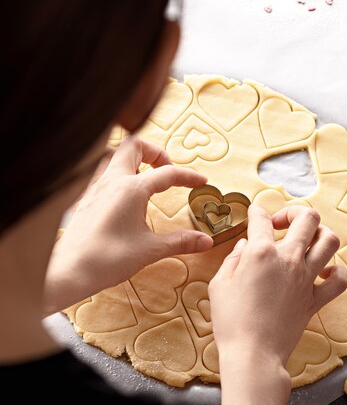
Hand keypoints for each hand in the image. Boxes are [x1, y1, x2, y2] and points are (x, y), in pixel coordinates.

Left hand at [44, 137, 212, 312]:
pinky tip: (120, 193)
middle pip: (134, 146)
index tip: (200, 181)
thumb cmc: (106, 259)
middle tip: (166, 169)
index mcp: (131, 189)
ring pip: (111, 154)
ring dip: (131, 158)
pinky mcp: (83, 199)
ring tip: (143, 174)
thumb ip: (181, 241)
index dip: (188, 176)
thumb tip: (206, 241)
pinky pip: (98, 173)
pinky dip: (113, 173)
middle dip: (155, 152)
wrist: (69, 272)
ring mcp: (94, 188)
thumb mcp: (151, 249)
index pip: (167, 173)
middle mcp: (111, 181)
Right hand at [209, 205, 346, 404]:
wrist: (253, 355)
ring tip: (306, 241)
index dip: (256, 212)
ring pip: (330, 240)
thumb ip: (233, 259)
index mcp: (261, 253)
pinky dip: (337, 272)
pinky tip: (325, 272)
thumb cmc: (231, 322)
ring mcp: (306, 278)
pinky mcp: (316, 299)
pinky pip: (340, 280)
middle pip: (308, 218)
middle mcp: (288, 260)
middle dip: (295, 212)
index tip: (255, 214)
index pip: (261, 218)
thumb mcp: (220, 284)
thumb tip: (245, 245)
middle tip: (282, 224)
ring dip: (320, 234)